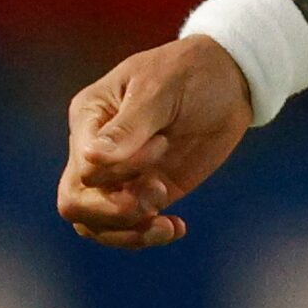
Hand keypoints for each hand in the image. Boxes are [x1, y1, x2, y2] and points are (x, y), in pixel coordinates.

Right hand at [57, 36, 254, 248]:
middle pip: (76, 202)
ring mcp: (120, 175)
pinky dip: (145, 236)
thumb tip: (92, 160)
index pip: (82, 167)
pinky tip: (175, 228)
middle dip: (114, 212)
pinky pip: (127, 227)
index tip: (163, 142)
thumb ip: (128, 127)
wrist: (230, 78)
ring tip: (167, 223)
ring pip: (95, 224)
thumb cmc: (189, 71)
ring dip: (128, 232)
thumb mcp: (160, 89)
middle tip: (157, 195)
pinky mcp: (146, 191)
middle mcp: (95, 150)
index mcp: (90, 118)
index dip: (121, 168)